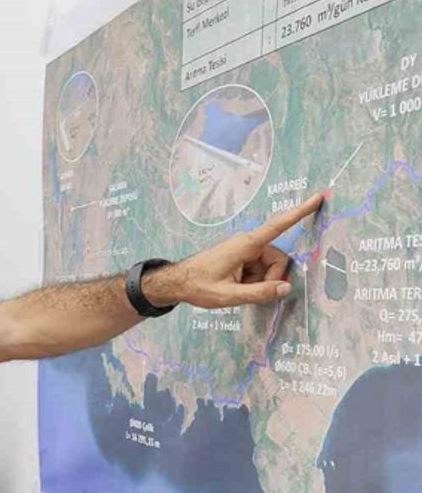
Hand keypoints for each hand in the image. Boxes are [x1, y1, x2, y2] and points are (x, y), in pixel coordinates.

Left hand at [148, 192, 325, 308]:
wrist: (176, 282)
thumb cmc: (198, 286)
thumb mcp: (228, 296)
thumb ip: (258, 293)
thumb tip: (286, 288)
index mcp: (245, 245)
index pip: (278, 226)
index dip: (299, 212)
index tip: (318, 197)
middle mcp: (247, 243)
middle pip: (277, 260)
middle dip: (270, 279)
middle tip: (247, 292)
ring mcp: (244, 249)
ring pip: (269, 266)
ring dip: (260, 281)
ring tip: (237, 288)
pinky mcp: (241, 255)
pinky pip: (259, 268)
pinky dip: (253, 280)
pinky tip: (236, 286)